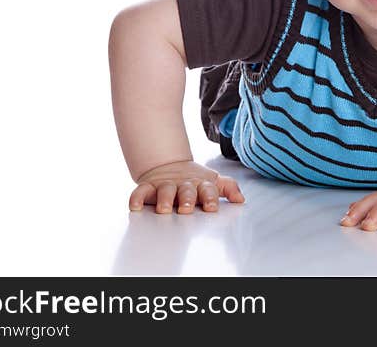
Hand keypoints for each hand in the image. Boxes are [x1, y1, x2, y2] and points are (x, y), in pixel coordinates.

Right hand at [129, 160, 244, 213]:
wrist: (169, 166)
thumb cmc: (194, 181)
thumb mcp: (212, 182)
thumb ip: (228, 188)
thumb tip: (241, 199)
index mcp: (201, 185)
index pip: (208, 190)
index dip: (210, 198)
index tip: (211, 208)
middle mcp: (183, 185)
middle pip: (186, 191)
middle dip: (187, 199)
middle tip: (186, 209)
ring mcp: (166, 185)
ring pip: (165, 191)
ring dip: (164, 199)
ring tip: (164, 209)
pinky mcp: (149, 187)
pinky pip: (141, 191)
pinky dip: (137, 198)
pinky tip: (135, 206)